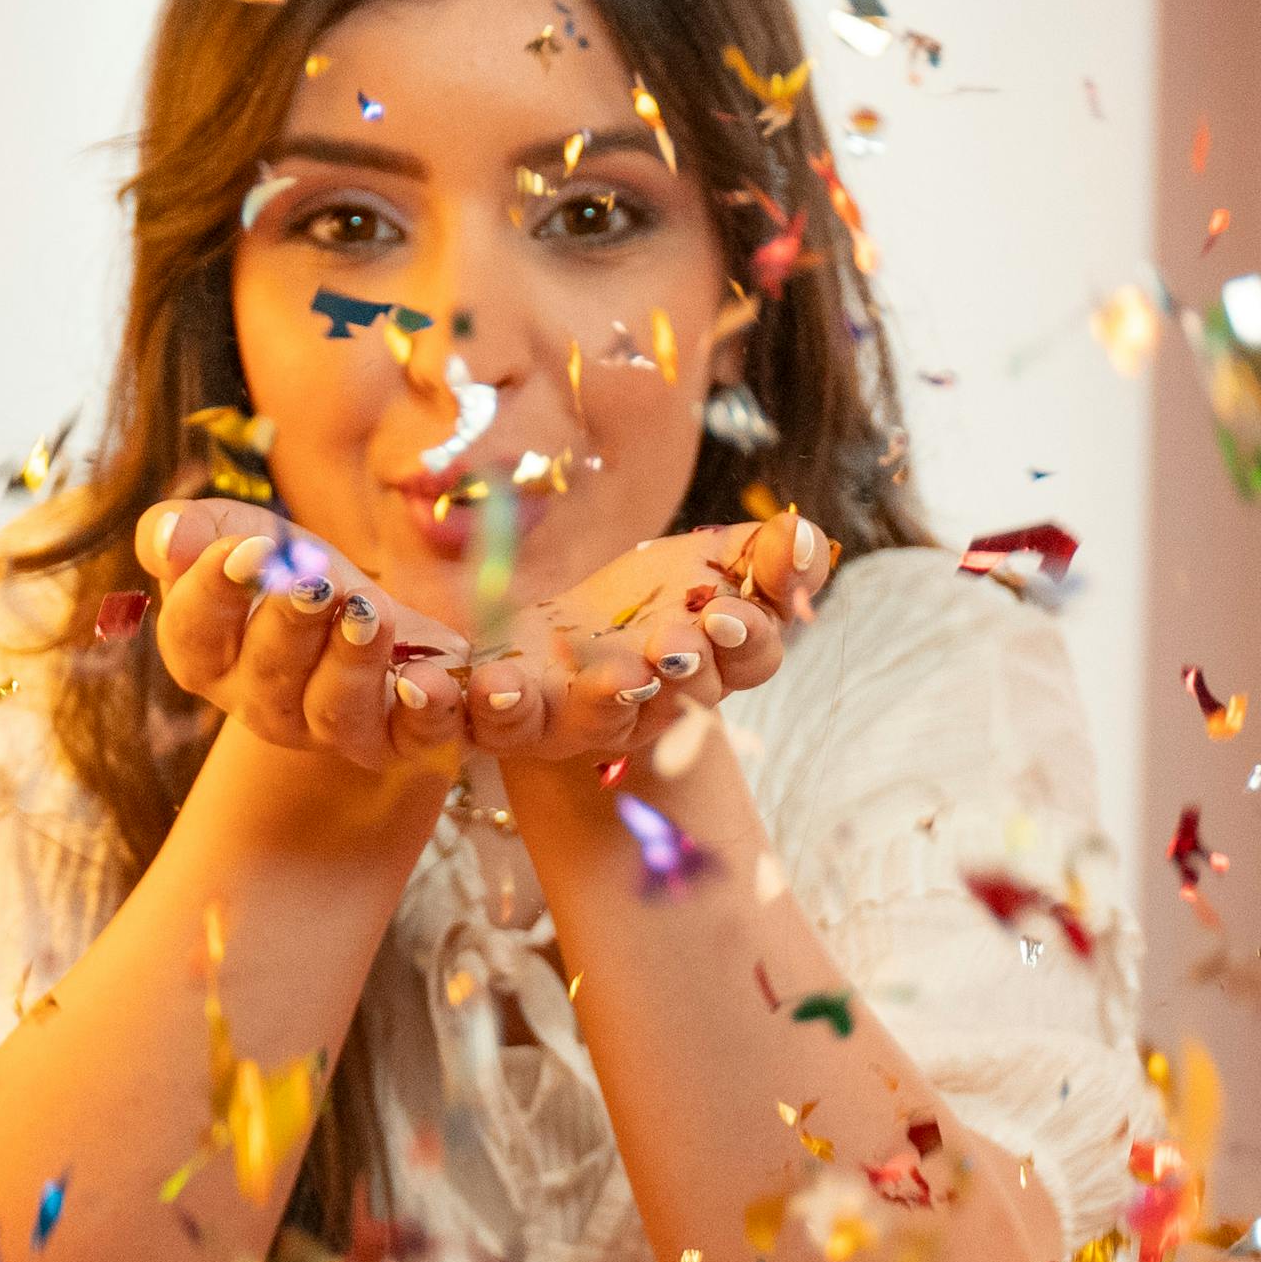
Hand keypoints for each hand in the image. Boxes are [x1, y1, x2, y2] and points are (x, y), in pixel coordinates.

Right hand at [138, 500, 477, 787]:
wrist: (359, 607)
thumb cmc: (282, 568)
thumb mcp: (235, 531)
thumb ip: (189, 530)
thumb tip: (170, 540)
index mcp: (207, 658)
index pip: (192, 636)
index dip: (215, 593)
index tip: (250, 549)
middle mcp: (262, 705)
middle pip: (268, 675)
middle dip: (292, 623)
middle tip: (315, 580)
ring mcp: (330, 728)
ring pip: (336, 712)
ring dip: (352, 662)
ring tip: (368, 613)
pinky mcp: (399, 735)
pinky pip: (416, 737)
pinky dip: (428, 712)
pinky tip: (433, 680)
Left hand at [457, 508, 833, 766]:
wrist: (549, 632)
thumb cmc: (645, 600)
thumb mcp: (707, 561)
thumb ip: (761, 556)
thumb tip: (805, 537)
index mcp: (708, 667)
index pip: (749, 662)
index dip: (746, 640)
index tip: (730, 611)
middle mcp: (646, 705)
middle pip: (675, 697)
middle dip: (677, 668)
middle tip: (672, 640)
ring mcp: (572, 719)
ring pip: (588, 721)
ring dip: (598, 698)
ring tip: (604, 672)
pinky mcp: (503, 716)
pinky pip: (486, 724)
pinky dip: (466, 705)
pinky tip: (454, 679)